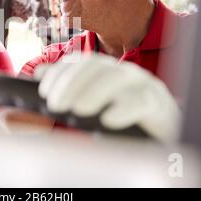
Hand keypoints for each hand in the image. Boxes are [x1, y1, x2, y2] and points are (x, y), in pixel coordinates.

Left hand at [35, 54, 180, 142]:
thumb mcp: (90, 107)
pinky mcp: (158, 104)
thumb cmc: (121, 122)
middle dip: (72, 82)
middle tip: (56, 104)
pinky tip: (109, 120)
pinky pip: (141, 100)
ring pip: (117, 77)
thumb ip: (65, 90)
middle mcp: (122, 72)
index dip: (59, 72)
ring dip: (95, 91)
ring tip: (78, 110)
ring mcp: (142, 84)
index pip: (80, 62)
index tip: (43, 89)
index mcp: (106, 72)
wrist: (161, 138)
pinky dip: (124, 108)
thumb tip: (39, 73)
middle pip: (96, 66)